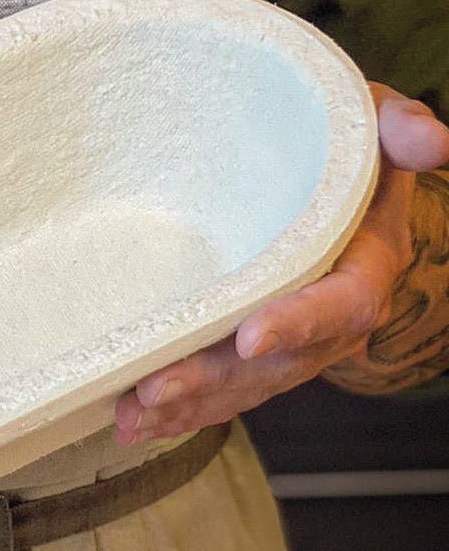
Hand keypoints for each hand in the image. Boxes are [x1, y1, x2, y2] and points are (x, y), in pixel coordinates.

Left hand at [114, 85, 448, 444]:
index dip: (299, 322)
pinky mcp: (257, 354)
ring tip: (132, 418)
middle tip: (156, 388)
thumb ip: (397, 129)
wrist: (334, 185)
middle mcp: (331, 321)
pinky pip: (225, 390)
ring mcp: (293, 344)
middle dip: (216, 380)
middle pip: (277, 362)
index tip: (249, 336)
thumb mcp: (373, 125)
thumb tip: (435, 141)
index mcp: (364, 267)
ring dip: (189, 405)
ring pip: (244, 386)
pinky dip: (183, 411)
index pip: (341, 304)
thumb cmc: (344, 151)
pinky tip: (136, 425)